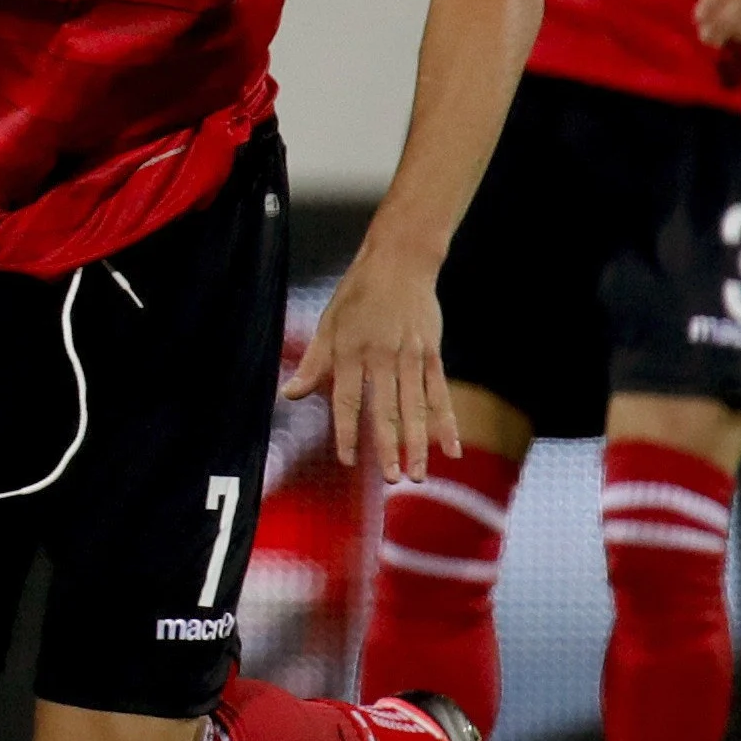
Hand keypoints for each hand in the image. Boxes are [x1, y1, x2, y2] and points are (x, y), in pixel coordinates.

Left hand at [284, 241, 457, 482]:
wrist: (400, 261)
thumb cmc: (358, 294)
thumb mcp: (328, 324)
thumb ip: (313, 363)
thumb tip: (289, 394)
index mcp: (351, 351)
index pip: (347, 399)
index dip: (348, 430)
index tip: (350, 461)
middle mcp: (382, 356)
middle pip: (386, 408)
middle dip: (390, 445)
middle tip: (395, 479)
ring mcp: (411, 356)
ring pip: (416, 406)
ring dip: (419, 442)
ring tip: (420, 474)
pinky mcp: (432, 354)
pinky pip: (440, 393)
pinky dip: (447, 422)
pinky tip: (451, 449)